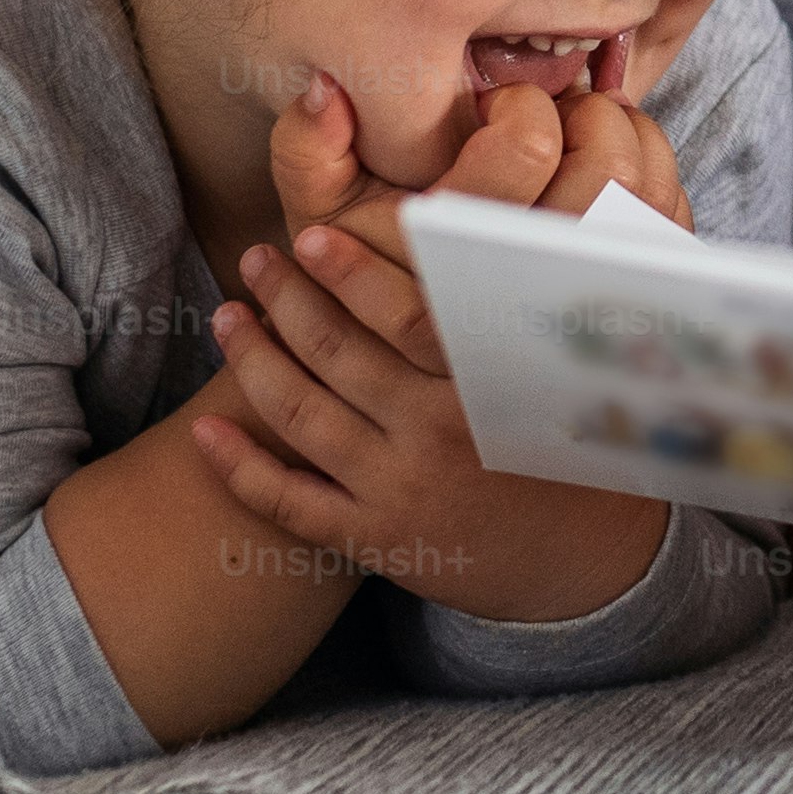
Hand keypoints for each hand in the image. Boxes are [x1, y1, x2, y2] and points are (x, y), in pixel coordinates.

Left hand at [186, 228, 675, 624]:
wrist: (588, 562)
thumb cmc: (577, 448)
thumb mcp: (562, 375)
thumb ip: (514, 317)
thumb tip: (479, 231)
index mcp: (490, 384)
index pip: (410, 315)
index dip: (354, 272)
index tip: (314, 235)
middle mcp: (439, 434)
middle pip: (341, 355)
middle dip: (289, 298)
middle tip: (257, 257)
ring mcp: (400, 491)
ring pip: (304, 416)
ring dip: (255, 360)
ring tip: (228, 317)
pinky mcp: (375, 541)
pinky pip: (291, 502)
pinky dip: (241, 467)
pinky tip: (204, 430)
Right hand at [270, 43, 693, 311]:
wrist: (400, 371)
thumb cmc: (359, 275)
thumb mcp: (317, 215)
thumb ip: (308, 151)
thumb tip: (327, 90)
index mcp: (457, 249)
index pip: (529, 144)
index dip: (520, 104)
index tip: (493, 107)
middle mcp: (529, 282)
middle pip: (608, 164)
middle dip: (589, 113)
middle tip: (550, 112)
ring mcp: (583, 299)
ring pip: (647, 192)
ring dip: (626, 137)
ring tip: (577, 132)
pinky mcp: (624, 304)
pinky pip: (669, 220)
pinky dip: (653, 174)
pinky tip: (604, 165)